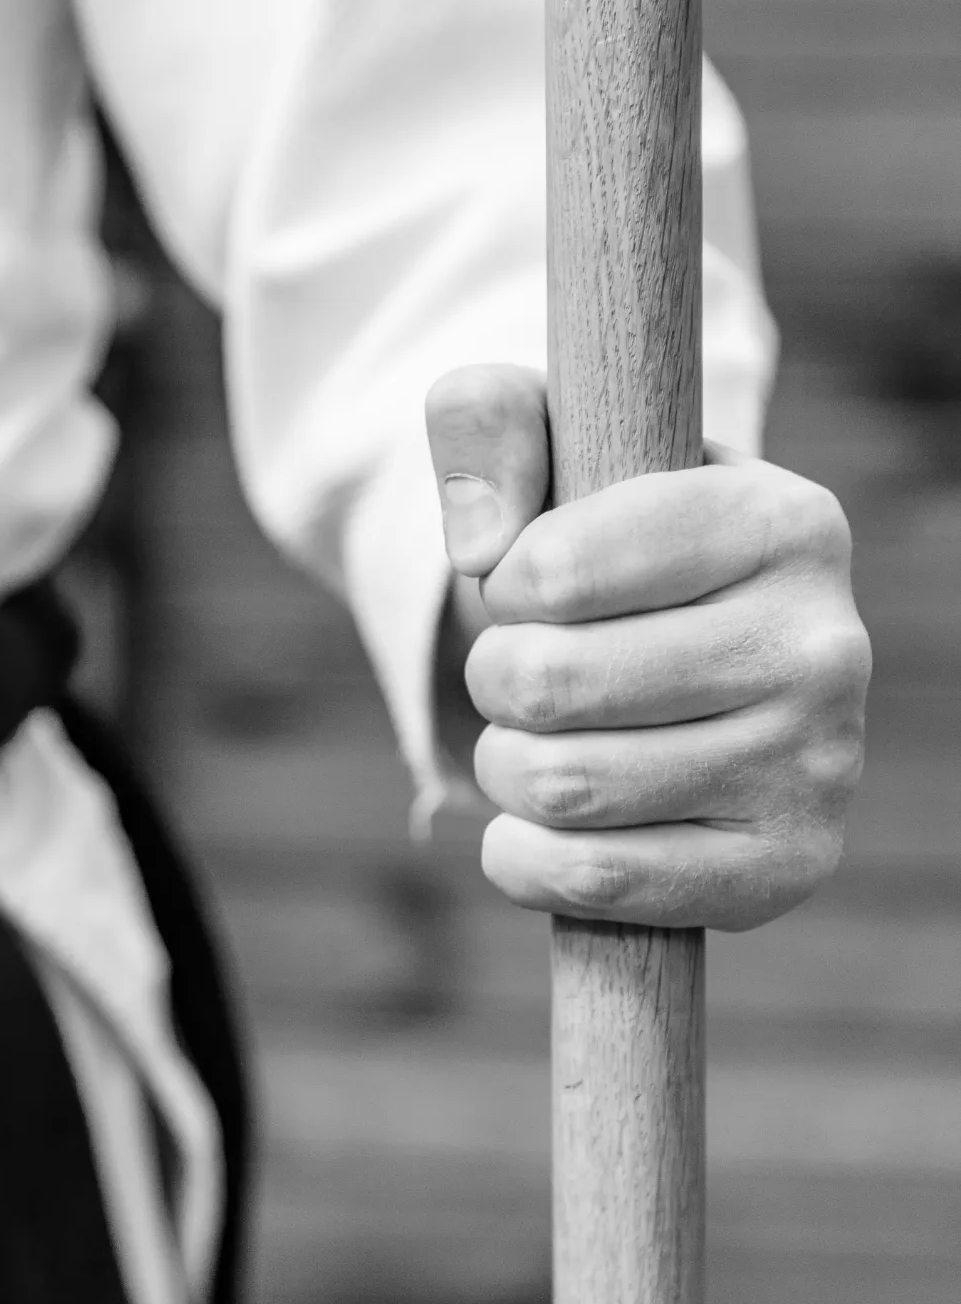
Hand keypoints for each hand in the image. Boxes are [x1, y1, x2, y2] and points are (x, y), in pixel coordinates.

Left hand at [426, 364, 870, 930]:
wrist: (687, 664)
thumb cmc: (603, 547)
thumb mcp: (550, 444)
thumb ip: (484, 422)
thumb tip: (480, 546)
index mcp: (782, 518)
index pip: (558, 566)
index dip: (504, 584)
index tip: (529, 581)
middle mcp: (824, 642)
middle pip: (549, 683)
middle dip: (494, 680)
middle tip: (524, 671)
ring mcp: (819, 764)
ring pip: (563, 786)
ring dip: (506, 767)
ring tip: (542, 737)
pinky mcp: (789, 865)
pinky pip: (598, 881)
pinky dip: (527, 859)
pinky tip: (544, 824)